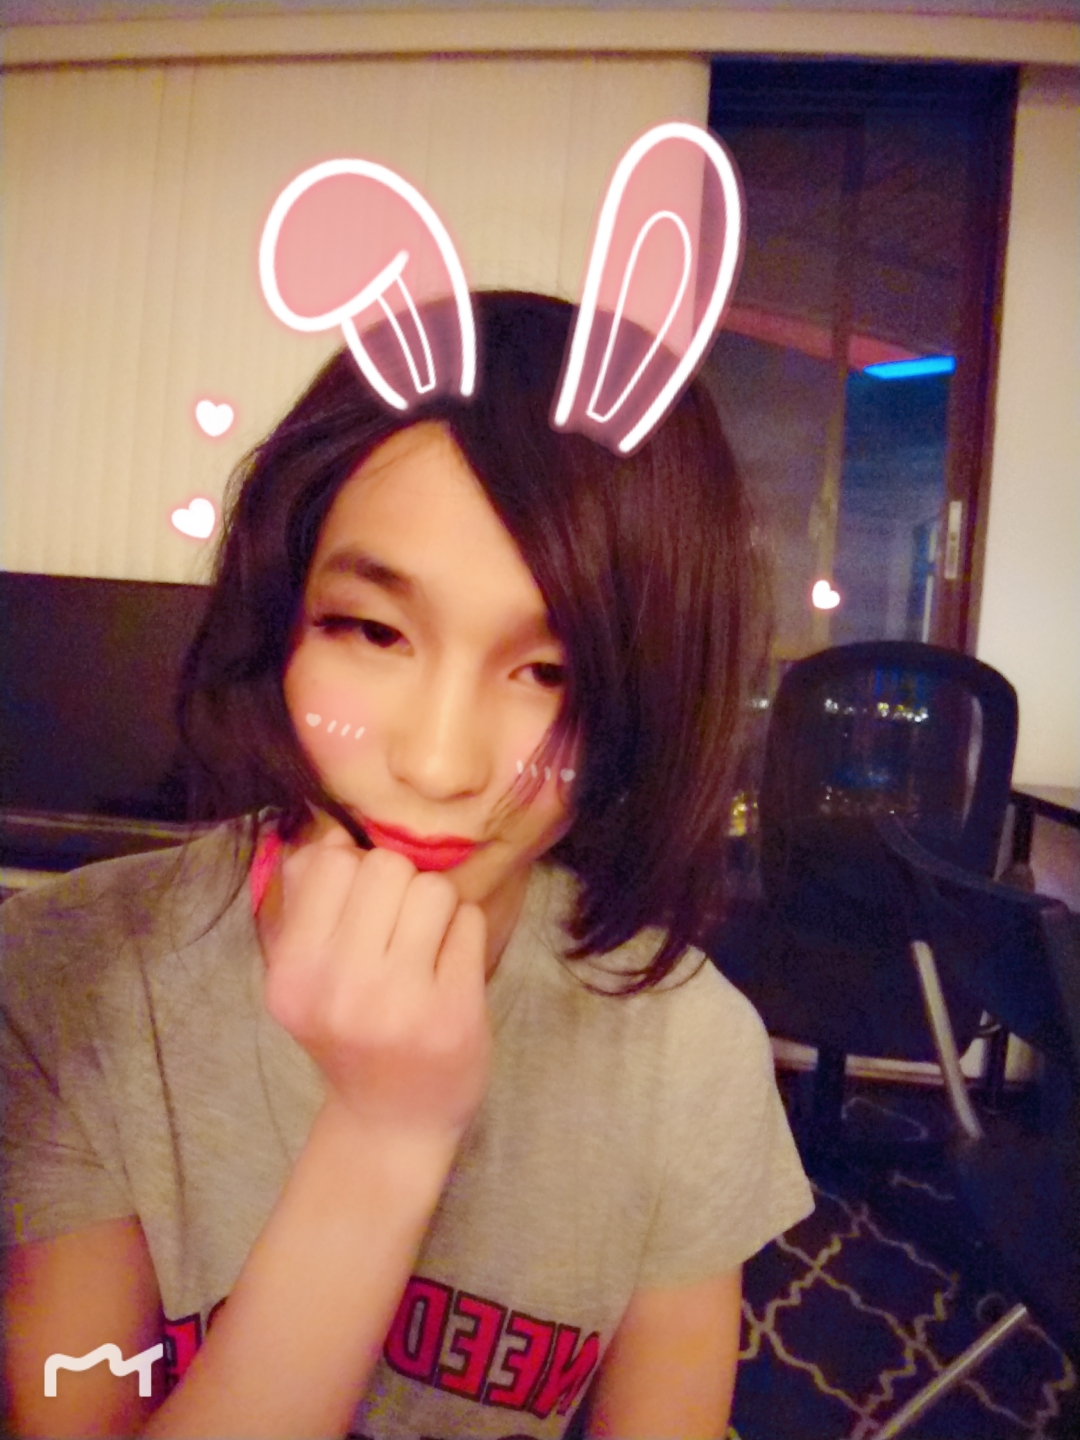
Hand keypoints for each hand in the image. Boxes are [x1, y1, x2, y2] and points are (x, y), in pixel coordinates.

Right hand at [260, 820, 490, 1143]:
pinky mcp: (452, 1013)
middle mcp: (337, 988)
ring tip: (426, 950)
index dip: (357, 874)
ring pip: (434, 888)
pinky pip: (470, 922)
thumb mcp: (309, 975)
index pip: (332, 863)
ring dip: (438, 909)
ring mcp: (398, 1003)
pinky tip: (449, 972)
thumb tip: (331, 835)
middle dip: (402, 886)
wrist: (392, 1122)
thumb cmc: (352, 1033)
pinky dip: (465, 936)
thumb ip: (310, 903)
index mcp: (293, 972)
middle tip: (401, 931)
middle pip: (386, 866)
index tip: (364, 911)